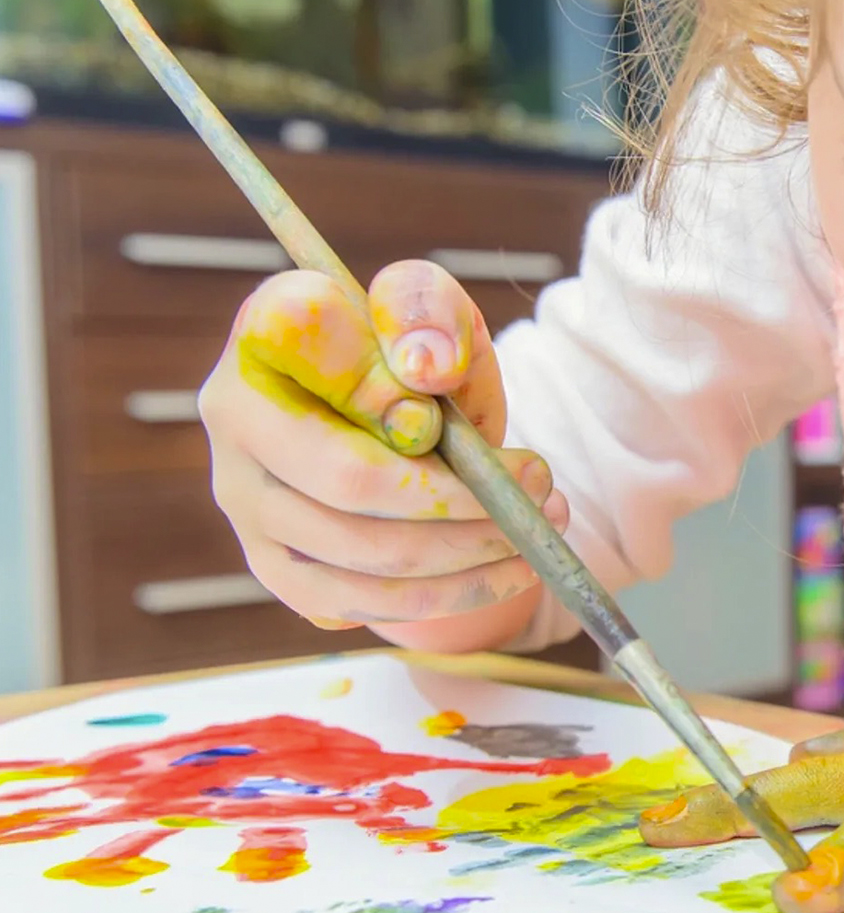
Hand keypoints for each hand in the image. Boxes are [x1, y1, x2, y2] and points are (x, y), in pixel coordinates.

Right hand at [198, 261, 565, 637]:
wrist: (398, 414)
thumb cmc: (413, 354)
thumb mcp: (434, 308)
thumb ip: (427, 311)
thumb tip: (425, 372)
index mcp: (264, 332)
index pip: (317, 359)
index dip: (396, 392)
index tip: (456, 414)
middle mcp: (235, 421)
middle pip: (352, 484)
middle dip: (465, 497)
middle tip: (540, 488)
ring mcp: (247, 504)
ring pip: (368, 556)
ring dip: (473, 550)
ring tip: (539, 528)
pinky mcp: (277, 568)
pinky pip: (366, 604)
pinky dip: (452, 594)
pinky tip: (508, 568)